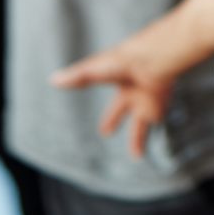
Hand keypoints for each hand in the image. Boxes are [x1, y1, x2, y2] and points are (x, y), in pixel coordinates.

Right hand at [51, 39, 173, 156]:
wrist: (152, 59)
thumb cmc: (124, 59)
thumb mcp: (95, 69)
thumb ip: (76, 76)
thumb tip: (54, 79)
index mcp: (117, 82)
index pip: (107, 96)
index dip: (100, 105)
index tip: (97, 117)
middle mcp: (133, 92)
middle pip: (122, 111)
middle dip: (114, 120)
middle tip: (106, 131)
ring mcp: (146, 99)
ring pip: (140, 125)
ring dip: (136, 140)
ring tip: (136, 155)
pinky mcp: (159, 106)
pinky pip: (157, 124)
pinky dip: (152, 136)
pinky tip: (148, 148)